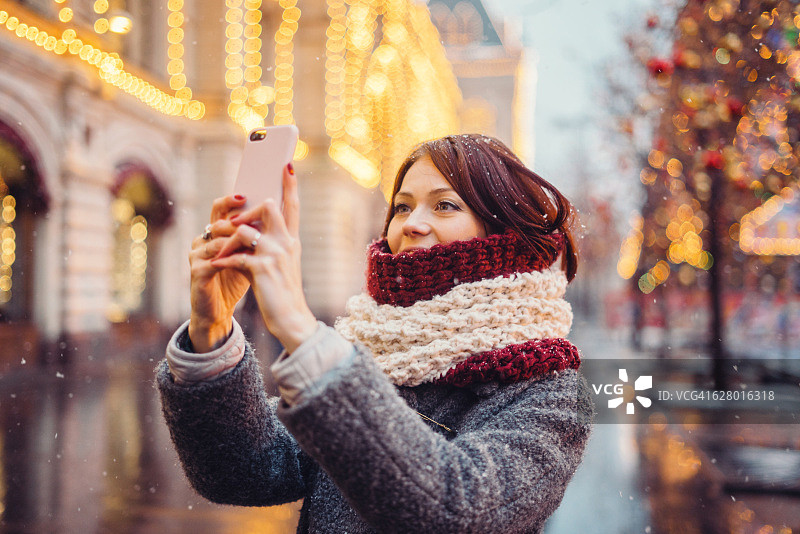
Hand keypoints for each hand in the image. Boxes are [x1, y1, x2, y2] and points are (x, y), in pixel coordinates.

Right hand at [188, 195, 251, 352]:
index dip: (235, 196)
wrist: (219, 311)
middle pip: (218, 215)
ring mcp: (198, 253)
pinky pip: (215, 258)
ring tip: (256, 231)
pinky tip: (245, 255)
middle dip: (236, 210)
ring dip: (239, 234)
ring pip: (218, 236)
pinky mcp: (197, 271)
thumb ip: (258, 235)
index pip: (224, 206)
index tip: (253, 189)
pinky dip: (231, 256)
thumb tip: (280, 210)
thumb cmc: (236, 280)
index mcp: (217, 232)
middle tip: (251, 204)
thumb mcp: (249, 254)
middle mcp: (204, 238)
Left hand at [212, 165, 316, 352]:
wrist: (291, 319)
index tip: (286, 164)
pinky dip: (223, 261)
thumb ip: (269, 243)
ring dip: (227, 241)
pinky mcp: (261, 269)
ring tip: (221, 255)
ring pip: (243, 230)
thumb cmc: (281, 292)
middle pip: (266, 207)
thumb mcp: (280, 264)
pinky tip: (217, 267)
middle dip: (245, 212)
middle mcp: (286, 243)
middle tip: (233, 226)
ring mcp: (274, 254)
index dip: (289, 184)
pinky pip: (234, 255)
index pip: (292, 206)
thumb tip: (247, 227)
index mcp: (291, 240)